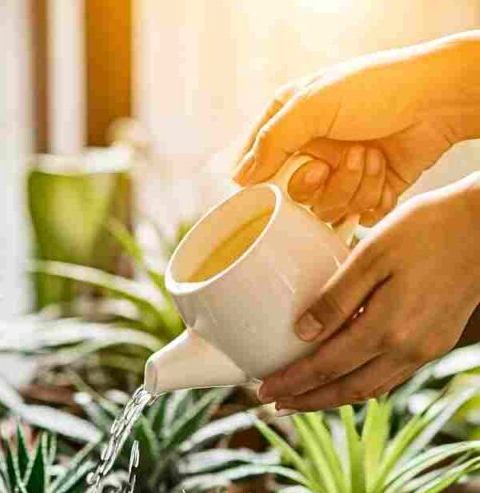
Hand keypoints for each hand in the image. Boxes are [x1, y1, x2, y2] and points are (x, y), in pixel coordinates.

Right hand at [234, 32, 479, 224]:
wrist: (438, 100)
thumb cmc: (376, 89)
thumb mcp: (312, 103)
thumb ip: (271, 141)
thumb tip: (239, 179)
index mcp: (292, 124)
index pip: (259, 168)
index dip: (273, 182)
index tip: (299, 172)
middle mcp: (313, 151)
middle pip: (296, 199)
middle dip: (324, 185)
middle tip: (344, 158)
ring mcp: (341, 174)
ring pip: (328, 211)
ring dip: (354, 187)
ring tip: (372, 156)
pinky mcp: (368, 192)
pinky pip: (358, 218)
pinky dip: (373, 199)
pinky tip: (386, 173)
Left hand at [257, 174, 479, 411]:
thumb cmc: (430, 227)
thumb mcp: (373, 252)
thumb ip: (337, 297)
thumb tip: (301, 334)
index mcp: (386, 328)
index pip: (326, 367)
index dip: (292, 382)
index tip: (263, 390)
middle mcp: (406, 349)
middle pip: (346, 390)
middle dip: (307, 401)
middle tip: (276, 404)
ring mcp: (425, 351)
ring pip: (370, 390)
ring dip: (333, 399)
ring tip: (303, 399)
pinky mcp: (436, 344)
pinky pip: (391, 378)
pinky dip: (362, 386)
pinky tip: (346, 380)